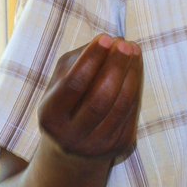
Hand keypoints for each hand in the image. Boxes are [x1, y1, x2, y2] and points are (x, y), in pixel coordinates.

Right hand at [37, 35, 141, 162]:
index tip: (106, 37)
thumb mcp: (60, 83)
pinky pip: (131, 112)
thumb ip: (80, 60)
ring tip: (134, 51)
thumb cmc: (66, 103)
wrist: (71, 149)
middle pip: (100, 98)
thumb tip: (114, 41)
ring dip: (131, 74)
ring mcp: (97, 145)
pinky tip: (136, 68)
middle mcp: (72, 136)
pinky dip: (136, 87)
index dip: (91, 60)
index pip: (73, 85)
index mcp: (50, 117)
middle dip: (115, 66)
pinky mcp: (118, 147)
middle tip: (125, 43)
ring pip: (121, 105)